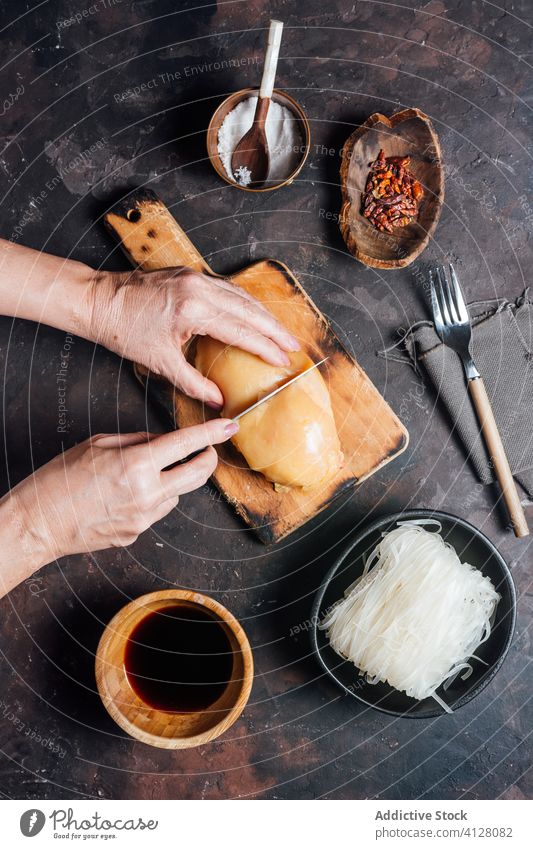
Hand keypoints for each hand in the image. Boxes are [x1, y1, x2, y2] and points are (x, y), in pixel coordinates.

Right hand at [10, 418, 237, 566]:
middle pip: (197, 474)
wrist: (39, 522)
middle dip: (208, 459)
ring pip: (178, 495)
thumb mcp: (98, 444)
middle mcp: (146, 493)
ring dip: (174, 481)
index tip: (228, 427)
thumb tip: (163, 440)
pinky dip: (153, 499)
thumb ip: (137, 441)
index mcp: (135, 464)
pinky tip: (127, 496)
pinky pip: (158, 511)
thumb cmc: (60, 480)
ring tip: (144, 475)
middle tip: (207, 450)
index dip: (211, 434)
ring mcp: (144, 518)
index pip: (185, 444)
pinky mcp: (138, 534)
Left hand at [87, 268, 299, 408]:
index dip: (265, 347)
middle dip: (274, 329)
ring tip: (280, 331)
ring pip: (241, 295)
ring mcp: (195, 278)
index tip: (283, 360)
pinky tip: (253, 314)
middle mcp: (199, 289)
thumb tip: (217, 401)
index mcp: (193, 311)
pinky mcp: (190, 274)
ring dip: (263, 314)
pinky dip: (245, 302)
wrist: (99, 301)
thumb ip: (193, 383)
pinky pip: (227, 288)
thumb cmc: (124, 331)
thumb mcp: (160, 363)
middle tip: (294, 345)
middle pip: (249, 310)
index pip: (241, 331)